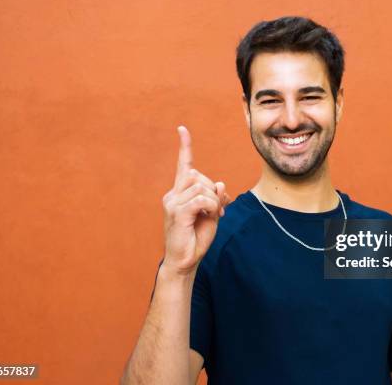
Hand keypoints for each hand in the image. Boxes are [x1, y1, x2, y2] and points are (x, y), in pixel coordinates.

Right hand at [161, 126, 229, 274]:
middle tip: (218, 210)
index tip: (182, 129)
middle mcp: (172, 195)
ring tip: (211, 215)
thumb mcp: (212, 215)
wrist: (185, 261)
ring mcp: (172, 203)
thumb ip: (216, 198)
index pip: (183, 166)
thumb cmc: (196, 238)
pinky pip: (201, 199)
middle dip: (213, 190)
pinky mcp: (176, 212)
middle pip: (197, 175)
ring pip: (200, 186)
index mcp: (179, 193)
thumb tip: (219, 183)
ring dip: (213, 200)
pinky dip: (211, 206)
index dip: (185, 147)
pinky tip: (209, 216)